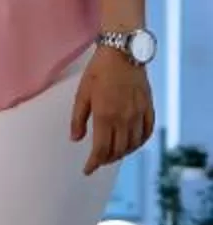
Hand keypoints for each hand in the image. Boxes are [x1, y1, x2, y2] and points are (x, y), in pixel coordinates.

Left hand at [72, 47, 154, 174]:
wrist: (123, 53)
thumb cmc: (98, 71)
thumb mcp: (82, 94)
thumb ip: (78, 119)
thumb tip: (76, 139)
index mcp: (105, 116)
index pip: (101, 149)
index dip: (94, 163)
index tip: (87, 170)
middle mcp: (124, 118)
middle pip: (118, 150)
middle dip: (106, 160)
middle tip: (97, 162)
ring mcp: (139, 113)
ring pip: (133, 144)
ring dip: (122, 153)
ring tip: (112, 155)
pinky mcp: (148, 107)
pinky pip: (147, 132)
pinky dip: (140, 142)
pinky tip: (133, 144)